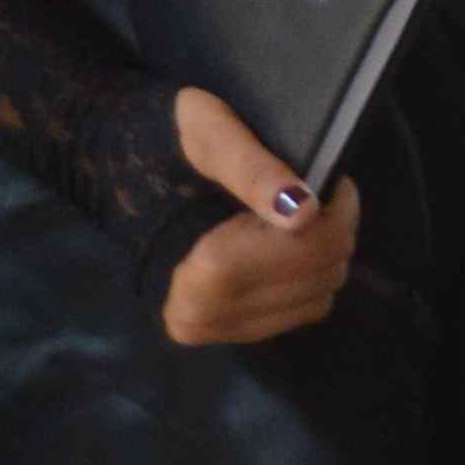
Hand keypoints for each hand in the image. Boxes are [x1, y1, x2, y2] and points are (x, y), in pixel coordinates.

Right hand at [158, 88, 359, 347]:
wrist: (130, 179)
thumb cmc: (168, 146)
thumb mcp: (207, 132)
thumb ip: (253, 170)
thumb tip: (304, 212)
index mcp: (199, 274)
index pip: (305, 250)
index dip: (333, 211)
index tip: (330, 178)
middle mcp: (208, 317)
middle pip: (319, 273)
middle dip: (334, 226)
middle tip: (324, 188)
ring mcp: (224, 332)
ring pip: (322, 292)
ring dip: (327, 248)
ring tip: (304, 210)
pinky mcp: (238, 333)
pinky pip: (308, 306)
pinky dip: (313, 271)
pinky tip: (291, 241)